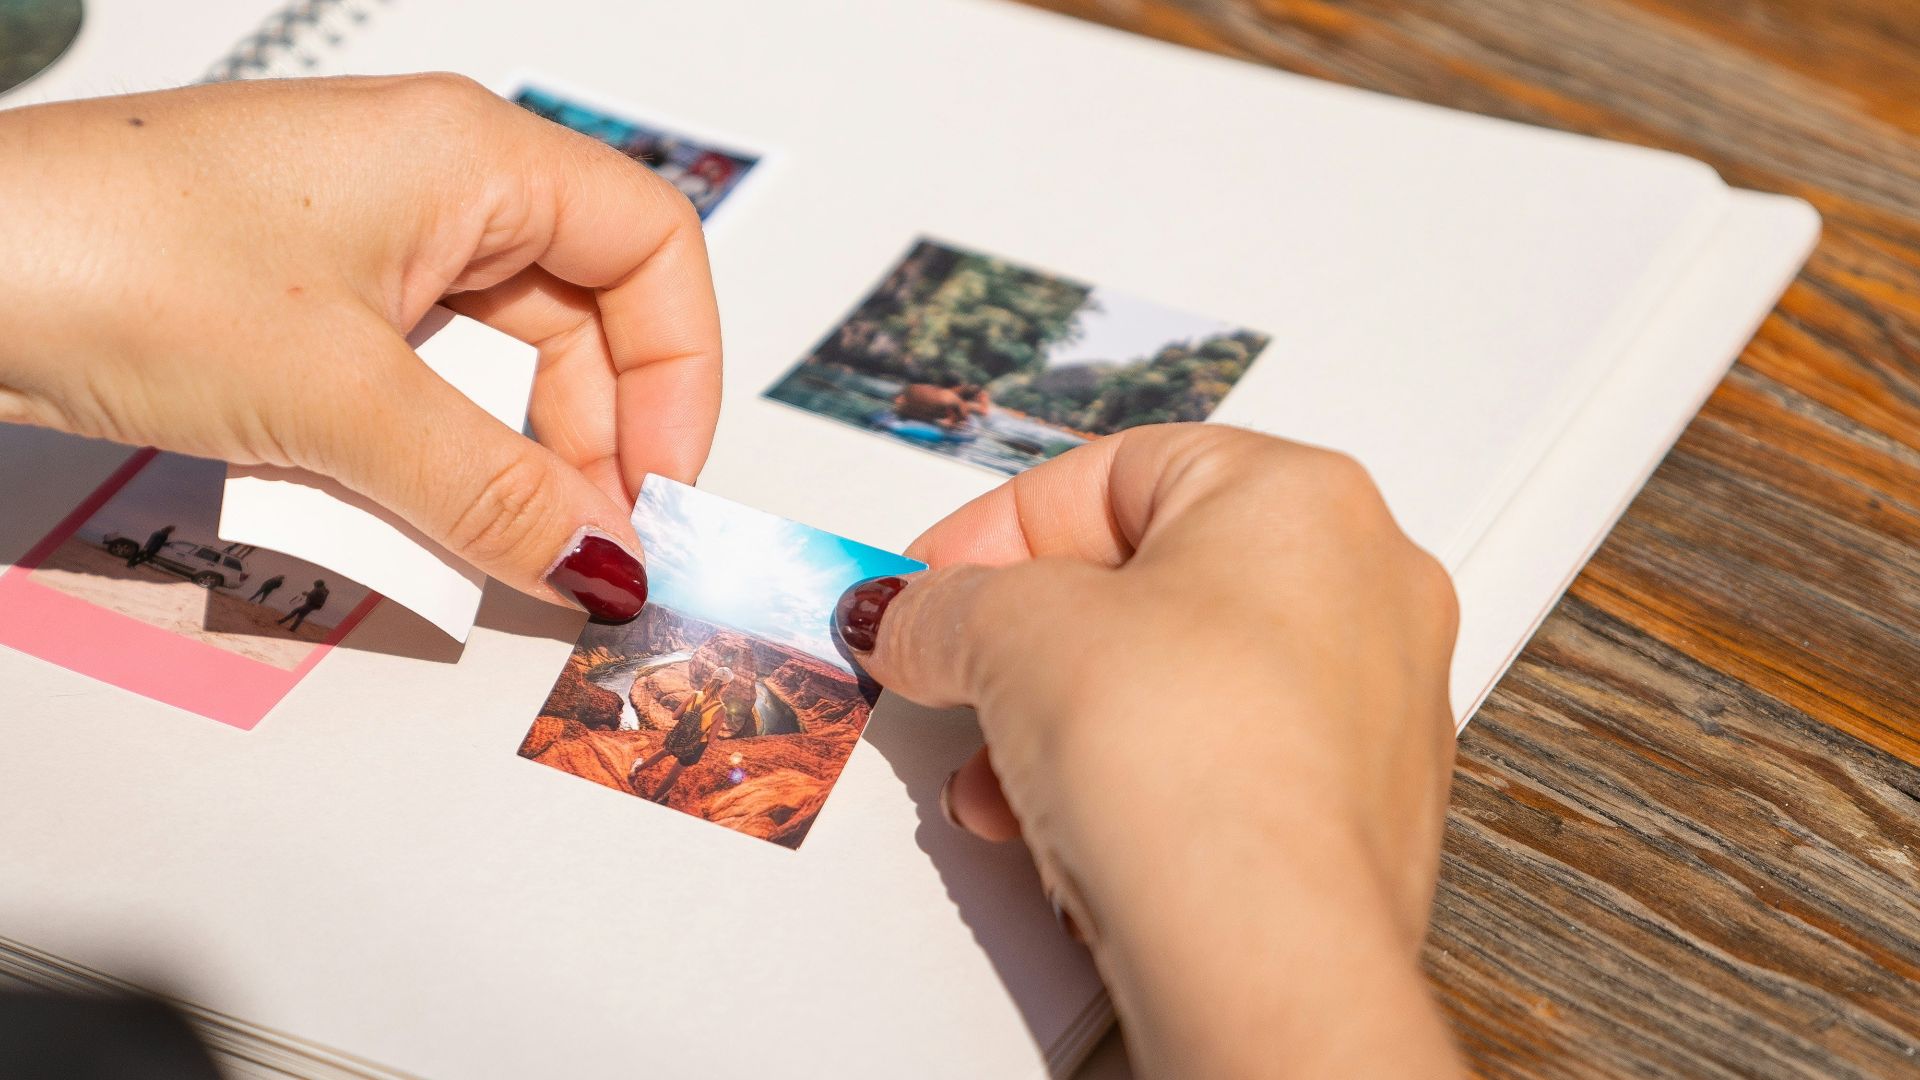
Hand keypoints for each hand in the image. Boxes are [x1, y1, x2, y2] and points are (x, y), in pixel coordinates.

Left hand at [0, 75, 722, 620]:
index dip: (680, 374)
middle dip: (599, 438)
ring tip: (500, 548)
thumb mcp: (342, 400)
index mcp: (474, 155)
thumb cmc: (122, 261)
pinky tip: (418, 516)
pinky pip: (419, 380)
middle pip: (585, 314)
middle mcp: (434, 184)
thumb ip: (492, 492)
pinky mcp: (304, 297)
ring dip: (513, 459)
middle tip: (587, 552)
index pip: (652, 249)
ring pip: (499, 359)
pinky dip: (434, 453)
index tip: (660, 491)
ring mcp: (364, 240)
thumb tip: (607, 567)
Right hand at [835, 424, 1463, 1077]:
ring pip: (1182, 681)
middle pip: (1148, 582)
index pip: (1113, 474)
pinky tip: (1067, 825)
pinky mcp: (1359, 806)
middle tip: (959, 672)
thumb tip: (912, 614)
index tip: (930, 582)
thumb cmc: (1194, 767)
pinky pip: (1222, 759)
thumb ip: (945, 606)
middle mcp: (1366, 584)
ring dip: (1067, 721)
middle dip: (1028, 643)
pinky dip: (1136, 779)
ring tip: (998, 775)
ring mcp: (1377, 700)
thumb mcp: (1013, 636)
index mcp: (1303, 495)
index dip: (997, 530)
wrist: (1264, 947)